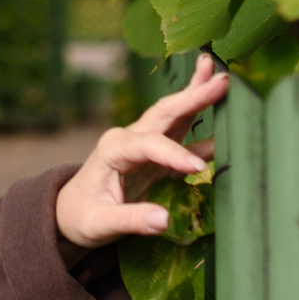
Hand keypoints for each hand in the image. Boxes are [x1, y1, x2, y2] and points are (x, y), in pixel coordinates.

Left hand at [55, 52, 229, 254]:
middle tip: (221, 79)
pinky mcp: (158, 154)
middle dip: (193, 96)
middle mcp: (130, 138)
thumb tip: (164, 220)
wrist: (72, 212)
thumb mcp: (100, 223)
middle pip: (165, 112)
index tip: (197, 169)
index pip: (149, 145)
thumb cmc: (83, 216)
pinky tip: (226, 114)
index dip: (174, 154)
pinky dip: (204, 123)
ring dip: (198, 95)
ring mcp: (146, 142)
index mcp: (114, 148)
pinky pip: (184, 135)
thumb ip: (131, 220)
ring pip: (176, 115)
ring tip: (221, 76)